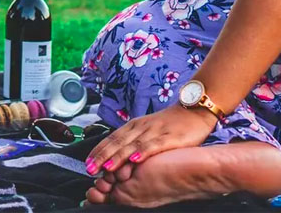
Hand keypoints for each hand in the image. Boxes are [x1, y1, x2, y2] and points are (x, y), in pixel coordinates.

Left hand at [85, 105, 216, 174]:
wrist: (194, 110)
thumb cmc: (170, 124)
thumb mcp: (147, 130)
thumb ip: (133, 141)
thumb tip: (115, 157)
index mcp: (134, 125)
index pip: (112, 138)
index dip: (98, 151)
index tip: (86, 164)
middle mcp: (141, 127)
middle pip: (118, 142)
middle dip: (102, 156)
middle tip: (90, 169)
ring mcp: (155, 131)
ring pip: (132, 144)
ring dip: (118, 156)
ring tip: (106, 168)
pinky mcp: (170, 137)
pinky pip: (154, 145)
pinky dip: (143, 152)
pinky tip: (134, 159)